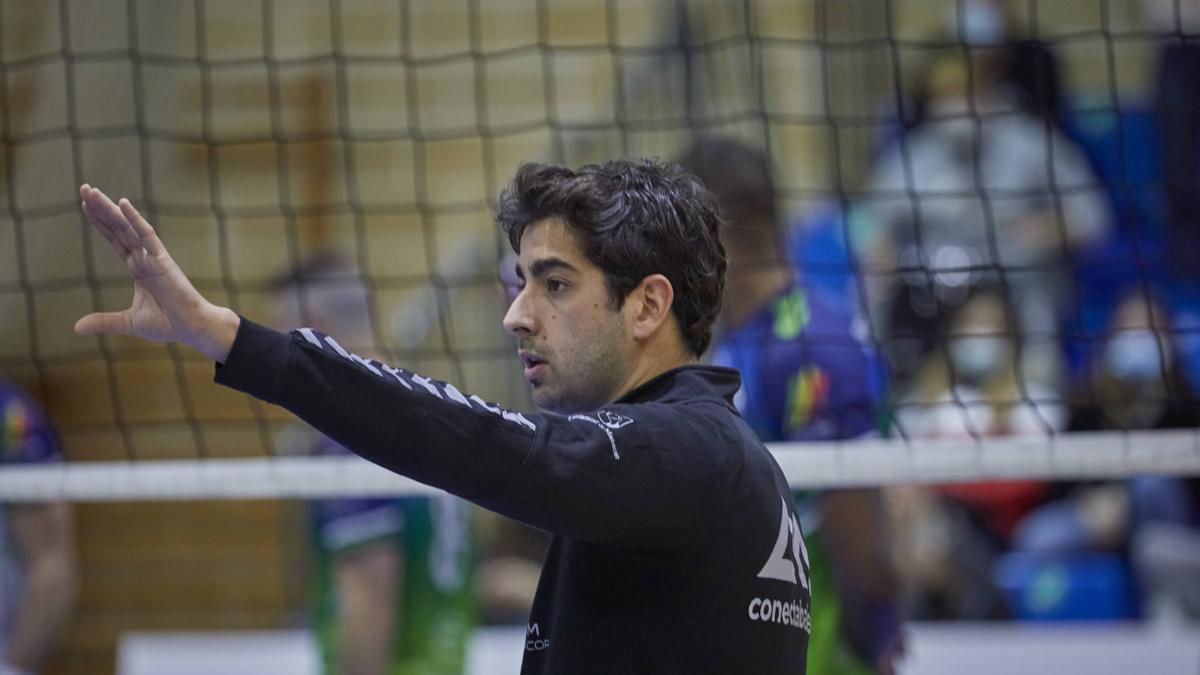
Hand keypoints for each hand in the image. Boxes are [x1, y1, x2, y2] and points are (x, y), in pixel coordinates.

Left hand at [75, 184, 239, 361]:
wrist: (192, 327)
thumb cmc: (168, 323)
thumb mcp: (129, 322)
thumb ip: (104, 321)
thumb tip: (77, 327)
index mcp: (138, 268)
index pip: (115, 239)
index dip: (100, 222)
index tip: (85, 205)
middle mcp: (144, 257)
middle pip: (118, 227)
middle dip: (100, 208)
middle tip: (84, 188)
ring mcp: (153, 256)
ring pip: (127, 227)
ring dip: (109, 209)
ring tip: (92, 191)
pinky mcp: (163, 260)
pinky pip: (147, 235)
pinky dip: (135, 219)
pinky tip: (123, 204)